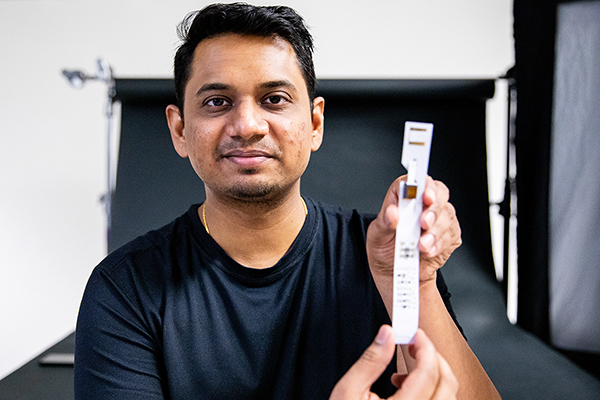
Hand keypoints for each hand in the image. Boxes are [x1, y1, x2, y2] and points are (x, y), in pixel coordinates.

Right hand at [329, 326, 457, 399]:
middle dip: (434, 357)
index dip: (425, 346)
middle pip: (447, 384)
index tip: (414, 333)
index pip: (428, 372)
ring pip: (449, 397)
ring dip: (435, 375)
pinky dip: (433, 392)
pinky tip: (408, 389)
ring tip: (408, 369)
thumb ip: (370, 361)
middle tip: (416, 344)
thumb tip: (386, 334)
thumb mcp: (348, 391)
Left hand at [366, 176, 460, 283]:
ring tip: (421, 245)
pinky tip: (428, 251)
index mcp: (404, 197)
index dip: (423, 185)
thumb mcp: (377, 235)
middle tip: (424, 223)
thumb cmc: (385, 247)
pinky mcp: (449, 235)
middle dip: (433, 209)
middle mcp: (424, 204)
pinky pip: (451, 235)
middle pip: (438, 194)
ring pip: (447, 216)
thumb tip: (392, 212)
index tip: (424, 196)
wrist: (394, 271)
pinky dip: (439, 244)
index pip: (416, 181)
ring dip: (435, 232)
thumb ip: (385, 222)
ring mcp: (440, 219)